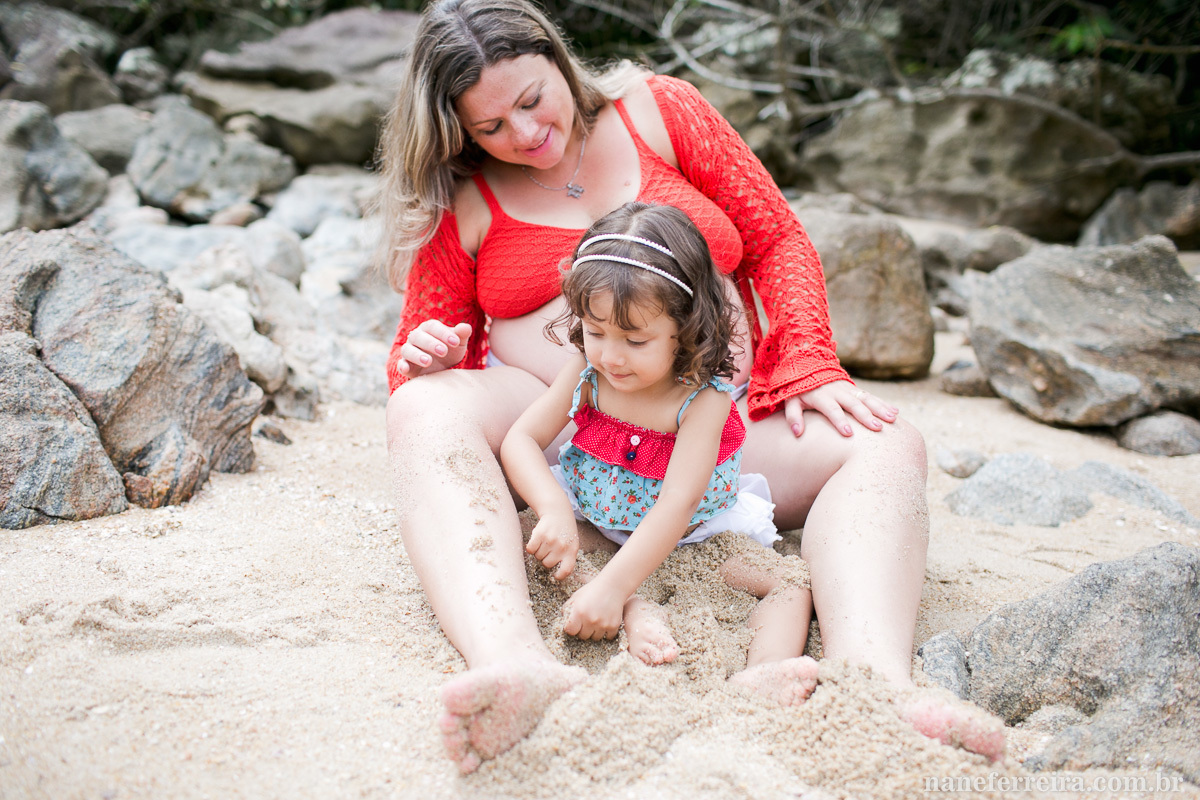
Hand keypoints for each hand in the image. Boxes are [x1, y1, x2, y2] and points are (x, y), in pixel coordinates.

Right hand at [395, 320, 472, 377]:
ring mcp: (409, 351)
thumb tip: (466, 327)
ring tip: (429, 361)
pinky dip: (402, 366)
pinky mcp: (406, 365)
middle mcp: (416, 337)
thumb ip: (462, 335)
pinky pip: (400, 364)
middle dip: (431, 343)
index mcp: (429, 328)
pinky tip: (406, 369)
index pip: (433, 326)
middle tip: (444, 352)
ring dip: (417, 355)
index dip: (443, 333)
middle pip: (418, 336)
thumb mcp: (458, 343)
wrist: (443, 368)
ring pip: (408, 350)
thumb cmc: (450, 351)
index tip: (456, 342)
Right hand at [525, 509, 579, 579]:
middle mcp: (562, 547)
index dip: (560, 575)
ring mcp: (551, 541)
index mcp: (572, 551)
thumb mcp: (572, 543)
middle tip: (549, 549)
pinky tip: (537, 540)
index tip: (555, 575)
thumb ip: (567, 557)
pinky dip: (531, 547)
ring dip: (539, 551)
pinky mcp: (540, 534)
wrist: (558, 512)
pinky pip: (530, 549)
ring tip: (545, 542)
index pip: (566, 570)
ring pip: (538, 556)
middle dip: (545, 559)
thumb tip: (558, 574)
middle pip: (547, 564)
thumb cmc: (565, 531)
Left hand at [562, 580, 624, 640]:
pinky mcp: (613, 626)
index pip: (570, 631)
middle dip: (584, 630)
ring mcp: (602, 624)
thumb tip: (563, 621)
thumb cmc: (593, 590)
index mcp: (579, 612)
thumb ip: (568, 608)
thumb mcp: (577, 596)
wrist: (613, 586)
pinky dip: (607, 632)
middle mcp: (590, 620)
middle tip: (587, 621)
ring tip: (597, 620)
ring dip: (595, 632)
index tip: (575, 624)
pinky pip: (608, 637)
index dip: (572, 628)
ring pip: (595, 638)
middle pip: (583, 636)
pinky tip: (606, 622)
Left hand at [784, 380, 898, 437]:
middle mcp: (837, 392)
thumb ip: (793, 416)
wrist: (809, 366)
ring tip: (892, 419)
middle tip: (877, 428)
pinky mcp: (855, 389)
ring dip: (880, 409)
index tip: (849, 433)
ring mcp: (848, 389)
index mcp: (821, 396)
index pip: (832, 409)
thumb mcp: (791, 401)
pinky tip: (895, 412)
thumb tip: (797, 433)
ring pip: (867, 398)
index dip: (840, 421)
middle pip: (853, 404)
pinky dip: (884, 403)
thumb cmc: (799, 390)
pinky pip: (871, 396)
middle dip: (866, 416)